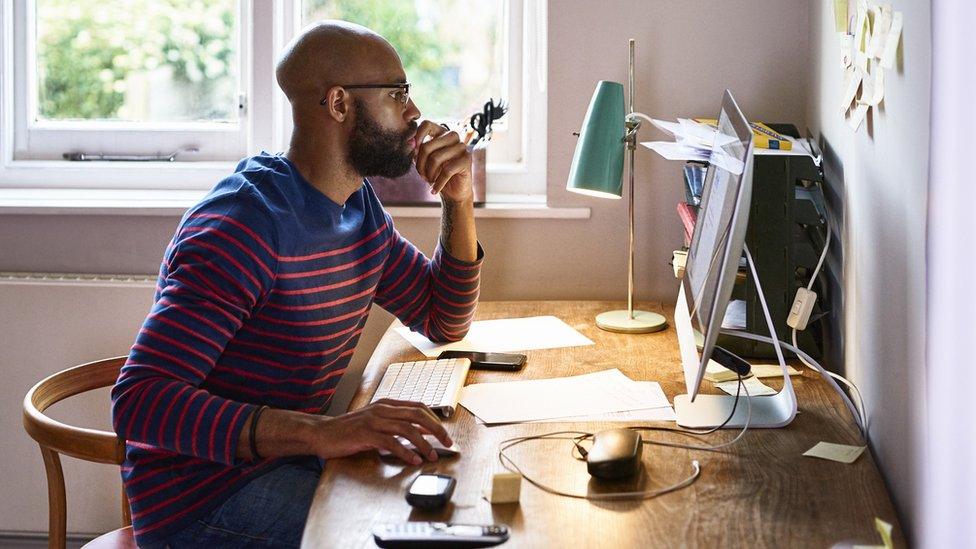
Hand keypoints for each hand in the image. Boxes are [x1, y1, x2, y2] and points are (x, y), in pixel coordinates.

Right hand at [309, 399, 451, 464]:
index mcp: (387, 404)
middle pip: (418, 415)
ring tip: (431, 456)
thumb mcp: (375, 422)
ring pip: (407, 429)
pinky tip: (413, 460)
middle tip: (447, 443)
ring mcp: (374, 420)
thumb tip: (420, 433)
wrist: (322, 433)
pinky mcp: (365, 434)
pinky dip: (405, 452)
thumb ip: (395, 424)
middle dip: (436, 429)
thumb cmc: (349, 430)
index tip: (445, 434)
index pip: (419, 407)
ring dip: (423, 444)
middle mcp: (382, 409)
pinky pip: (391, 442)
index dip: (435, 420)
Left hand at [413, 120, 473, 202]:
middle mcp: (452, 136)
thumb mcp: (424, 162)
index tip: (413, 154)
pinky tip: (434, 190)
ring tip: (429, 181)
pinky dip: (438, 183)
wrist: (454, 192)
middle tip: (421, 176)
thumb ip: (417, 152)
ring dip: (429, 174)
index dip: (417, 137)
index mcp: (441, 133)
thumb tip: (409, 144)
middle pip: (427, 146)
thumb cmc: (437, 174)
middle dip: (420, 165)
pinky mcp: (467, 159)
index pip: (426, 124)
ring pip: (436, 158)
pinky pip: (447, 171)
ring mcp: (461, 147)